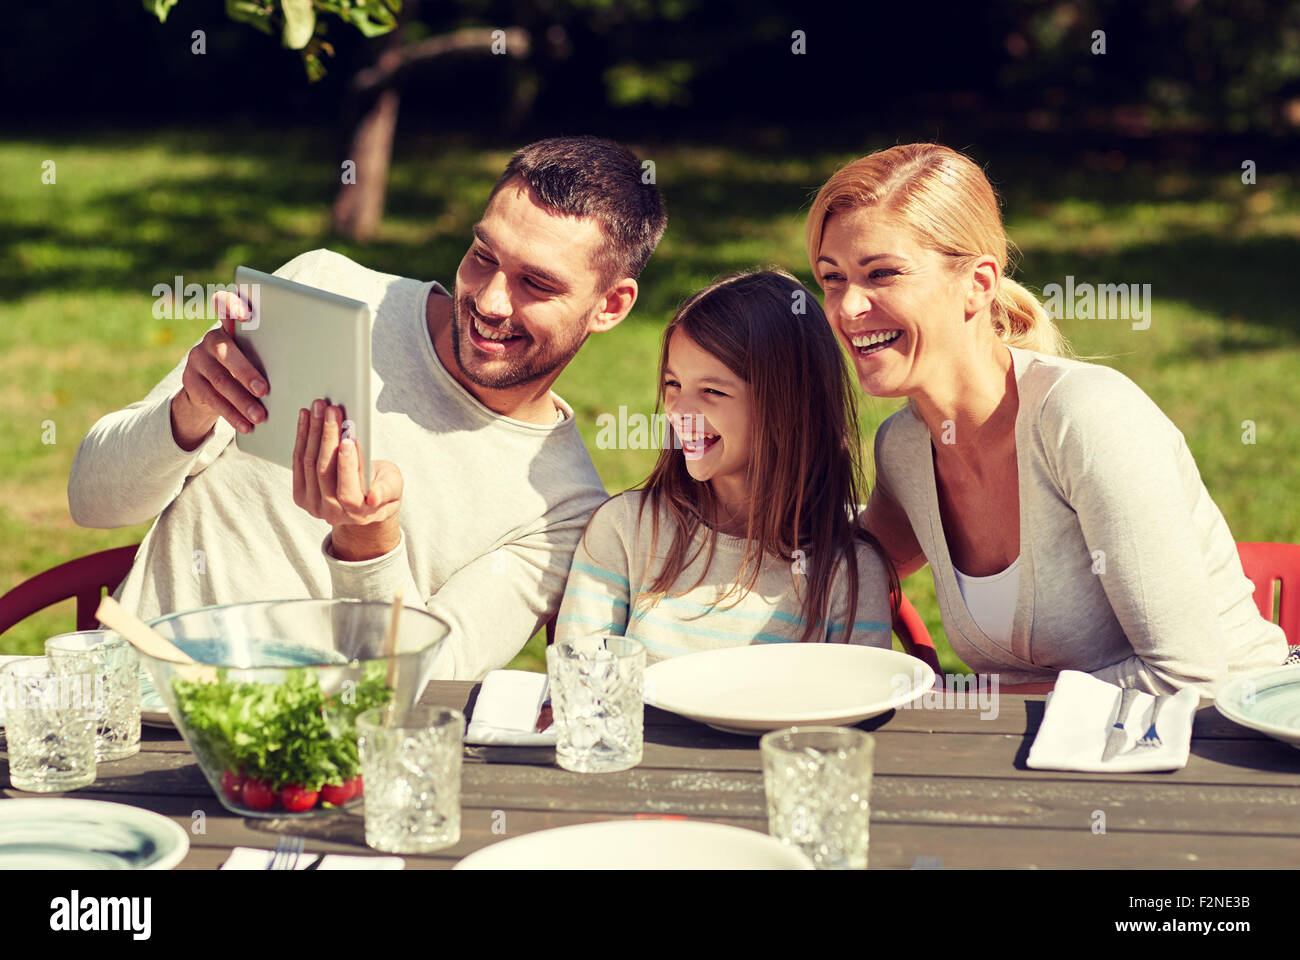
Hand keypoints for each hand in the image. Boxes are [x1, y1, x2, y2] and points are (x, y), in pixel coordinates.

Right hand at [171, 290, 266, 449]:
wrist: (208, 388)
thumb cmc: (245, 368)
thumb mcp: (255, 356)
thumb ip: (269, 352)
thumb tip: (307, 364)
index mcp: (230, 326)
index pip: (225, 305)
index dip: (232, 305)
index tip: (245, 314)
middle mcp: (211, 339)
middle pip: (226, 352)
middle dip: (246, 373)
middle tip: (264, 390)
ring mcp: (197, 359)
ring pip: (220, 381)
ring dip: (242, 401)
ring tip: (259, 416)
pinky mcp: (190, 381)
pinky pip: (211, 400)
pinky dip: (231, 414)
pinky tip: (246, 425)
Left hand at [292, 399, 402, 560]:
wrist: (363, 502)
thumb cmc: (383, 488)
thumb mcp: (393, 487)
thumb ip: (386, 491)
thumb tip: (373, 496)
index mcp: (358, 513)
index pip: (347, 492)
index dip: (346, 466)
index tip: (348, 440)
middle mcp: (332, 513)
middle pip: (324, 472)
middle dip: (328, 436)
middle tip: (331, 411)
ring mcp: (313, 505)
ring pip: (308, 463)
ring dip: (313, 431)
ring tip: (319, 408)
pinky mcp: (301, 494)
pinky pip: (298, 462)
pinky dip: (302, 437)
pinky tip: (307, 419)